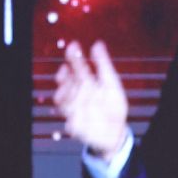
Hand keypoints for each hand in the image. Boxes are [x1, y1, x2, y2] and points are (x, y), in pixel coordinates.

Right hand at [53, 40, 128, 158]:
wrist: (115, 132)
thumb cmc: (114, 107)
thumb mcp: (112, 84)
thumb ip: (103, 65)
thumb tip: (97, 44)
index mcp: (87, 82)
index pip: (78, 67)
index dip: (74, 57)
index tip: (73, 47)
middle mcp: (78, 93)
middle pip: (66, 82)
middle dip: (63, 76)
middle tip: (64, 70)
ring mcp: (75, 107)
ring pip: (63, 98)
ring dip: (62, 93)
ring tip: (66, 90)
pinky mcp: (74, 122)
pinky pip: (68, 117)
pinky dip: (68, 114)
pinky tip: (71, 110)